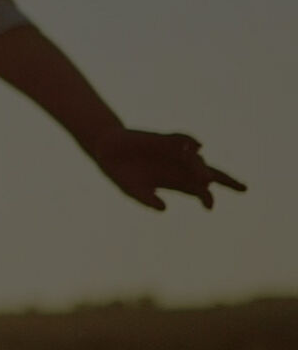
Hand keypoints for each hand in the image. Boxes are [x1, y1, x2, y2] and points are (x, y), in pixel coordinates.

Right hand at [85, 128, 245, 211]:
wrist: (107, 150)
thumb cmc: (121, 173)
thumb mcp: (132, 190)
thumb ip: (146, 199)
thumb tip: (164, 209)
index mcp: (175, 182)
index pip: (200, 191)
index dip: (207, 198)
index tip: (209, 206)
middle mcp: (180, 167)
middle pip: (210, 173)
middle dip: (228, 181)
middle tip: (243, 189)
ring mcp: (174, 153)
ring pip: (196, 159)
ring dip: (201, 168)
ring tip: (205, 179)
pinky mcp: (165, 140)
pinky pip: (182, 140)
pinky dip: (190, 142)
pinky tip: (197, 147)